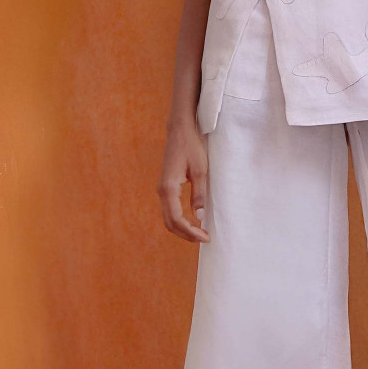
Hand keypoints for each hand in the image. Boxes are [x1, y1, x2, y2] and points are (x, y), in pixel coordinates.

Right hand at [157, 121, 210, 241]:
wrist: (179, 130)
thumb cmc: (191, 147)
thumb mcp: (200, 170)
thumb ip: (199, 194)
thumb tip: (200, 216)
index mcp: (169, 188)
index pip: (177, 219)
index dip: (190, 231)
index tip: (205, 236)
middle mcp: (162, 191)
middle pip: (170, 222)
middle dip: (186, 234)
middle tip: (204, 238)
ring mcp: (162, 189)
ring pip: (168, 217)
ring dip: (182, 228)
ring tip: (199, 232)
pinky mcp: (166, 186)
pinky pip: (169, 209)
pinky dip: (179, 219)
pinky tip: (192, 220)